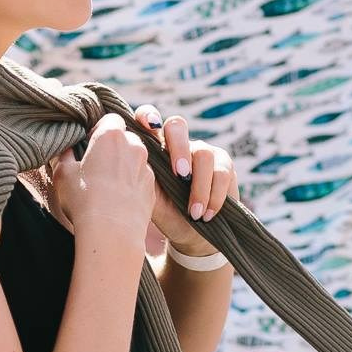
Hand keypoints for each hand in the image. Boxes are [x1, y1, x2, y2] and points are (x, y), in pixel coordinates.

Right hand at [49, 113, 153, 252]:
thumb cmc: (84, 199)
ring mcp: (146, 167)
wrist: (112, 232)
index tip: (87, 145)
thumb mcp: (62, 173)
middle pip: (124, 138)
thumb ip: (64, 154)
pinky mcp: (152, 188)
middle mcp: (134, 146)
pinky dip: (131, 184)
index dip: (98, 130)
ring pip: (134, 158)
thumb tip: (66, 148)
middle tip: (95, 165)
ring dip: (123, 165)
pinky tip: (117, 199)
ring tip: (106, 185)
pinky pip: (140, 179)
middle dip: (112, 147)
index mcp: (111, 135)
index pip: (109, 119)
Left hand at [133, 104, 238, 255]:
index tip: (148, 126)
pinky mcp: (224, 165)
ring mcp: (203, 152)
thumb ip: (140, 179)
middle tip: (180, 175)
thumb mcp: (150, 199)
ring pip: (203, 154)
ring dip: (199, 187)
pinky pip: (221, 174)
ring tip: (194, 213)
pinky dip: (214, 197)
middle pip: (177, 126)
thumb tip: (127, 165)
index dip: (147, 116)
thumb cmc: (167, 214)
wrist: (193, 234)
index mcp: (155, 148)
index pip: (148, 120)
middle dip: (178, 148)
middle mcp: (178, 144)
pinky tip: (206, 214)